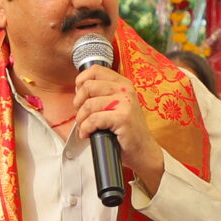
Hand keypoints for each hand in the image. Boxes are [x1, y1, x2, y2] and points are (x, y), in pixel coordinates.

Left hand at [72, 61, 164, 192]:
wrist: (142, 150)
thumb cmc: (125, 130)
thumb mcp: (116, 105)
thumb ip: (102, 93)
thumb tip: (79, 87)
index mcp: (123, 83)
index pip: (95, 70)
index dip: (81, 81)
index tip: (80, 96)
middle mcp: (125, 90)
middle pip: (88, 86)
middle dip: (78, 103)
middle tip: (82, 116)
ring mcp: (125, 103)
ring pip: (88, 105)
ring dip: (81, 119)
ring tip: (85, 128)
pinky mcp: (123, 118)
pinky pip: (93, 120)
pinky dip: (86, 129)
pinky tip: (88, 134)